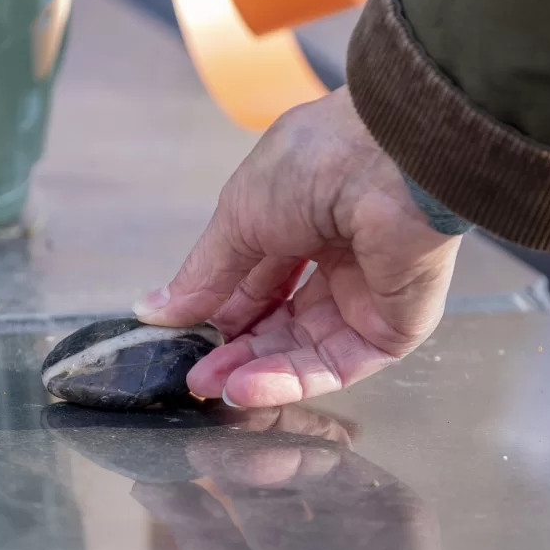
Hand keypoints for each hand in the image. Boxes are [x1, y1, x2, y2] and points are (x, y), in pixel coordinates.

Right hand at [135, 86, 459, 407]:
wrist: (387, 165)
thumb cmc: (316, 164)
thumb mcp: (238, 216)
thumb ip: (203, 274)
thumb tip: (155, 310)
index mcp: (305, 219)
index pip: (257, 280)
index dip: (219, 310)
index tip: (180, 336)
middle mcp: (338, 259)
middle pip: (280, 321)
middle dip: (235, 348)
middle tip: (195, 374)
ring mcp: (368, 295)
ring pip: (306, 349)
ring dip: (257, 370)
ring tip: (214, 384)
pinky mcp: (394, 326)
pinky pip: (338, 363)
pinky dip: (292, 379)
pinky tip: (248, 385)